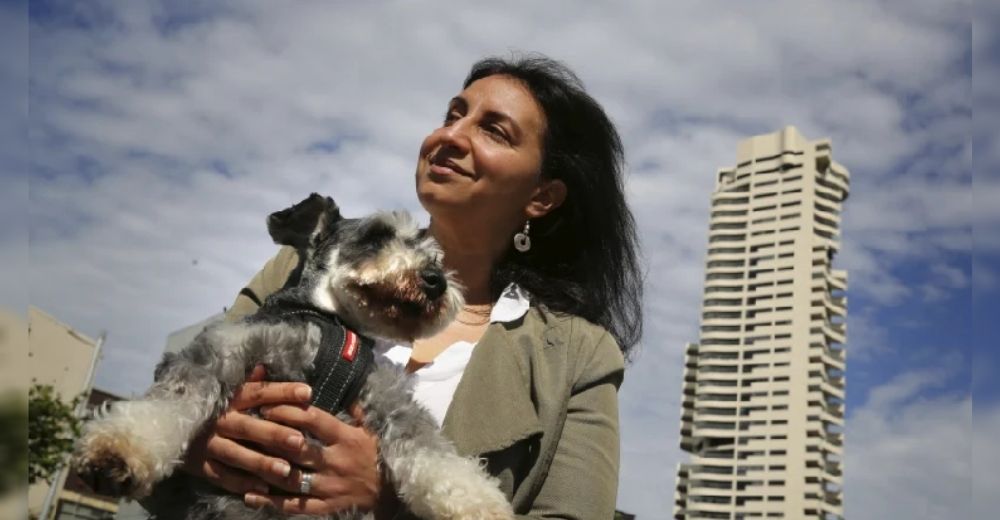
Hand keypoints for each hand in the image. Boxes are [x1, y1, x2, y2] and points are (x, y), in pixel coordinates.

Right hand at [181, 365, 313, 494]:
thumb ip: (249, 383)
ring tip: (286, 470)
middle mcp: (220, 420)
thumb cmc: (211, 407)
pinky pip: (223, 476)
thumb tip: (265, 367)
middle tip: (299, 441)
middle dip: (274, 434)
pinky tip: (264, 489)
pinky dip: (242, 483)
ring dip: (261, 463)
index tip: (308, 392)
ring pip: (237, 454)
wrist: (168, 427)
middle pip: (249, 426)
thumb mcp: (227, 391)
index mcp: (230, 399)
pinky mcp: (201, 465)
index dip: (283, 392)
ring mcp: (209, 444)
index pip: (259, 393)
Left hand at [241, 402, 384, 514]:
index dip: (288, 410)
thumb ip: (354, 409)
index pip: (312, 420)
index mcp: (346, 438)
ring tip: (241, 459)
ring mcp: (329, 486)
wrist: (393, 491)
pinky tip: (250, 496)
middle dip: (269, 436)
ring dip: (265, 468)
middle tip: (246, 428)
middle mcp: (335, 461)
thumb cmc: (378, 455)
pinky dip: (271, 502)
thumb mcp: (370, 429)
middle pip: (296, 447)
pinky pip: (295, 505)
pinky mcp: (326, 506)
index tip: (266, 405)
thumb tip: (340, 385)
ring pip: (291, 477)